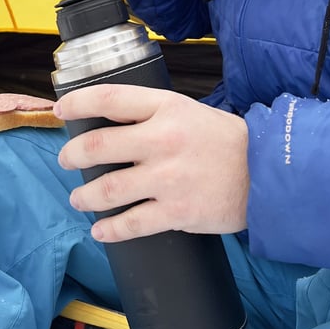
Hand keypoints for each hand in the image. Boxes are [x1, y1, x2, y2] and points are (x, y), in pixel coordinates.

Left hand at [53, 84, 248, 242]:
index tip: (62, 109)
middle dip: (72, 156)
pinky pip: (131, 224)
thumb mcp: (188, 110)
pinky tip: (101, 230)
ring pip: (108, 190)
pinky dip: (109, 230)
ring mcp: (168, 178)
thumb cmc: (226, 140)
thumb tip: (109, 121)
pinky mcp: (177, 212)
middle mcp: (163, 140)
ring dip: (84, 196)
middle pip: (99, 146)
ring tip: (78, 198)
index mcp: (166, 108)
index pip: (110, 98)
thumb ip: (151, 113)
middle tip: (66, 160)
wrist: (268, 173)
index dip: (78, 103)